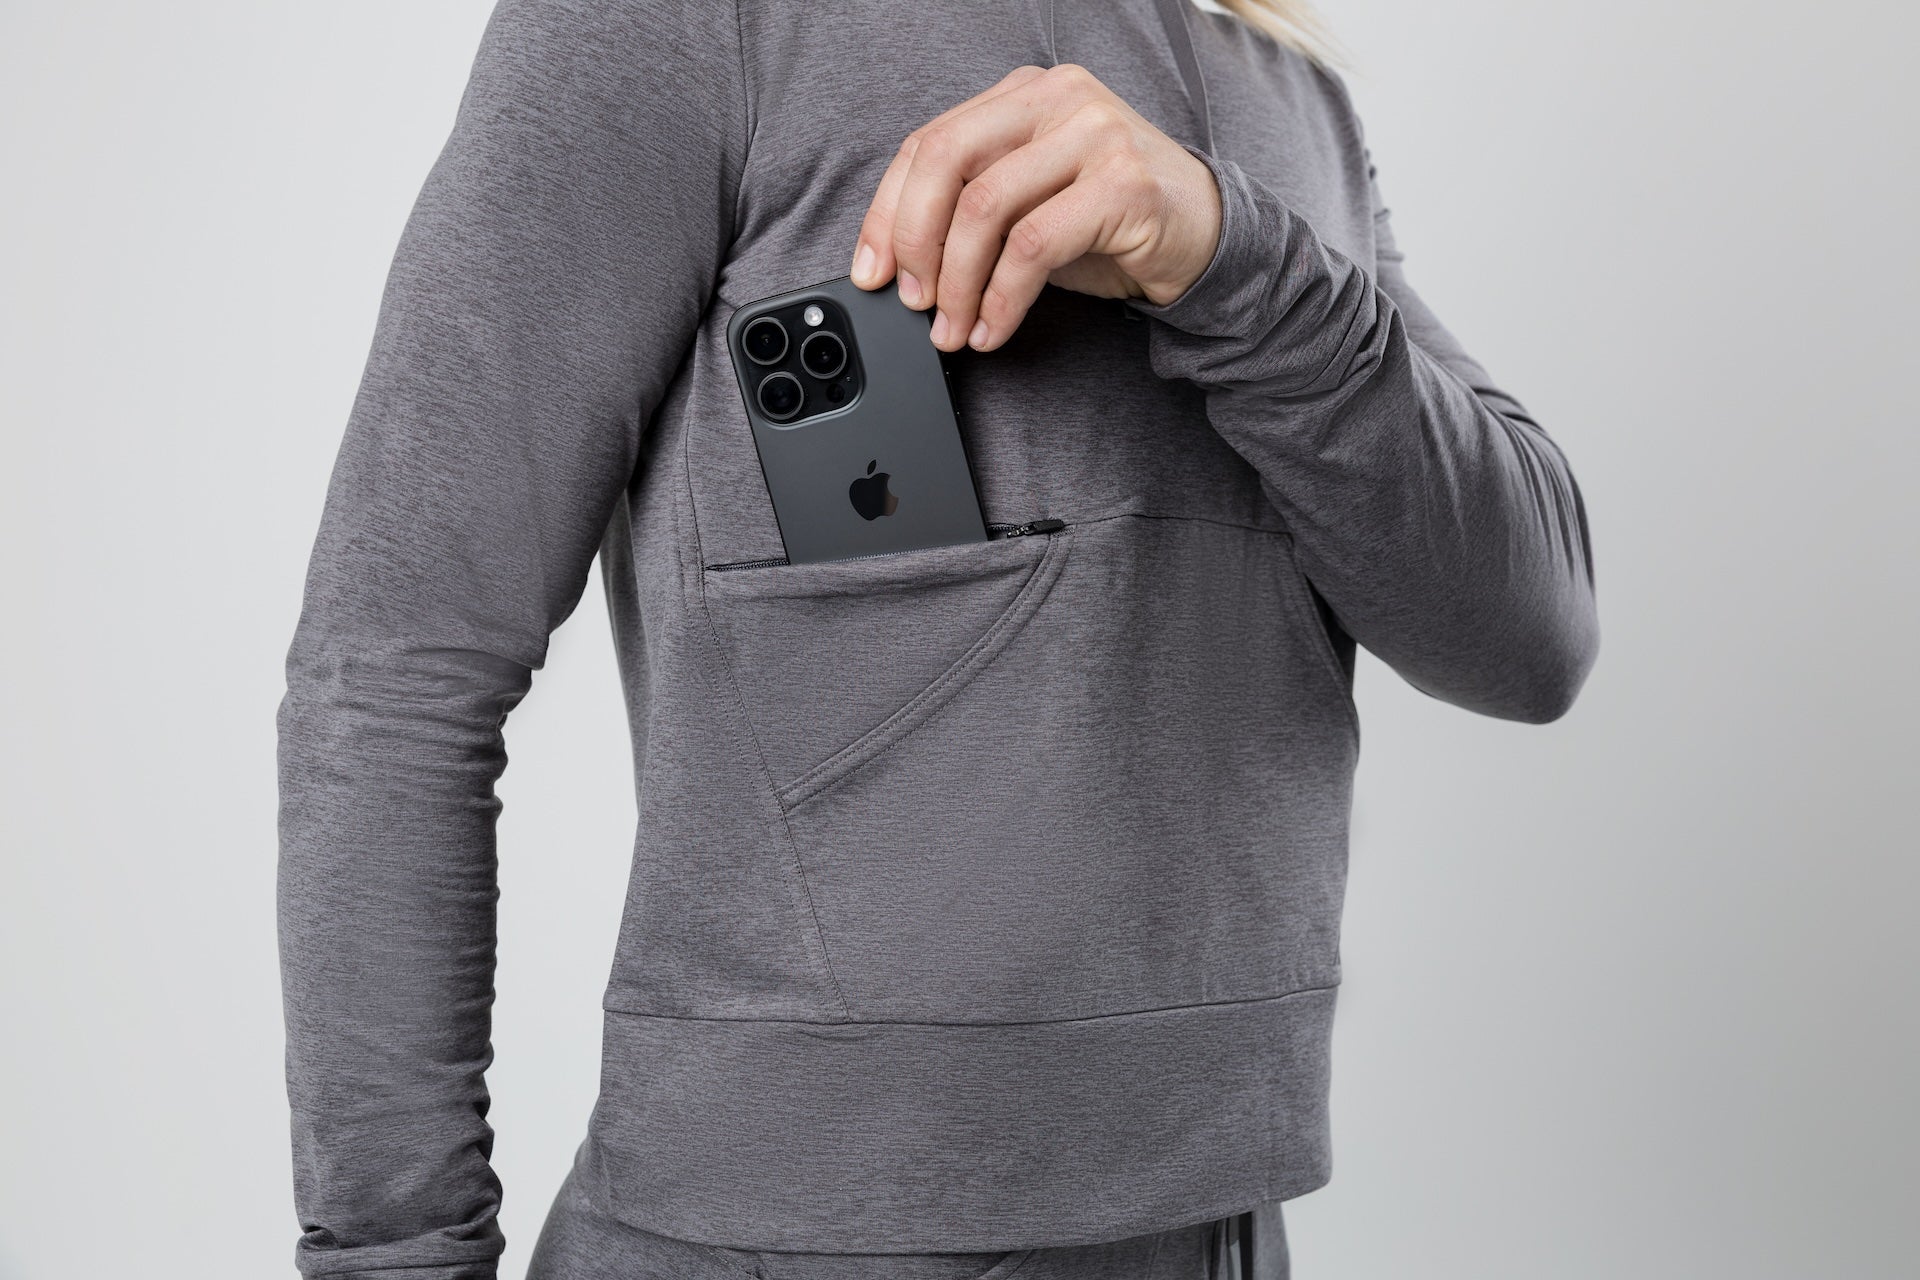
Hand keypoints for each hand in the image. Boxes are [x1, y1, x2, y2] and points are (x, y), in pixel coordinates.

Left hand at [850, 63, 1222, 352]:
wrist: (1208, 237)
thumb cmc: (1112, 225)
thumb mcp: (1031, 205)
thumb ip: (973, 209)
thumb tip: (898, 264)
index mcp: (1024, 94)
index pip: (929, 143)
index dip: (887, 213)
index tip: (872, 272)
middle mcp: (1057, 99)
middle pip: (946, 161)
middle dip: (914, 242)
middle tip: (914, 301)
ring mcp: (1094, 134)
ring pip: (985, 207)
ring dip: (957, 284)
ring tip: (953, 329)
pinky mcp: (1123, 184)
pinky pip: (1033, 247)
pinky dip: (1001, 299)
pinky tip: (994, 329)